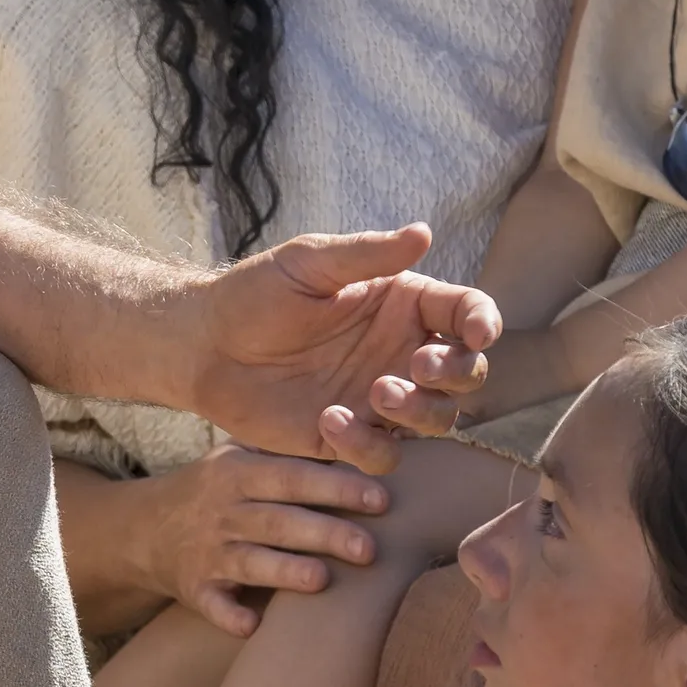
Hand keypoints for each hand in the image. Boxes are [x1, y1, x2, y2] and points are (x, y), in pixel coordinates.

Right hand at [132, 449, 390, 635]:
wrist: (143, 529)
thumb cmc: (213, 490)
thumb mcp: (235, 457)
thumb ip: (284, 449)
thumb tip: (355, 435)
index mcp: (237, 474)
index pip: (291, 477)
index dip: (335, 486)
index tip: (380, 498)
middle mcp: (222, 512)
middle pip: (277, 522)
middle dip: (323, 533)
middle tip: (369, 549)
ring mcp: (207, 552)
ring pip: (250, 562)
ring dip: (284, 571)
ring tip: (322, 579)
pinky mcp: (196, 588)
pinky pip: (213, 604)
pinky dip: (230, 616)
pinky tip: (251, 625)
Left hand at [177, 225, 492, 474]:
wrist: (202, 345)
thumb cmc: (254, 293)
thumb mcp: (308, 264)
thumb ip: (365, 254)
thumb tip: (423, 232)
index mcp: (402, 306)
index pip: (466, 313)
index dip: (484, 323)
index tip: (478, 333)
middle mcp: (400, 353)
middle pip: (466, 374)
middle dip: (457, 374)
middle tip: (418, 367)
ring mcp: (378, 399)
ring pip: (437, 419)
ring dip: (419, 411)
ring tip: (377, 393)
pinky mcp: (349, 437)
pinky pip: (383, 455)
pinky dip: (367, 444)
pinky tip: (329, 418)